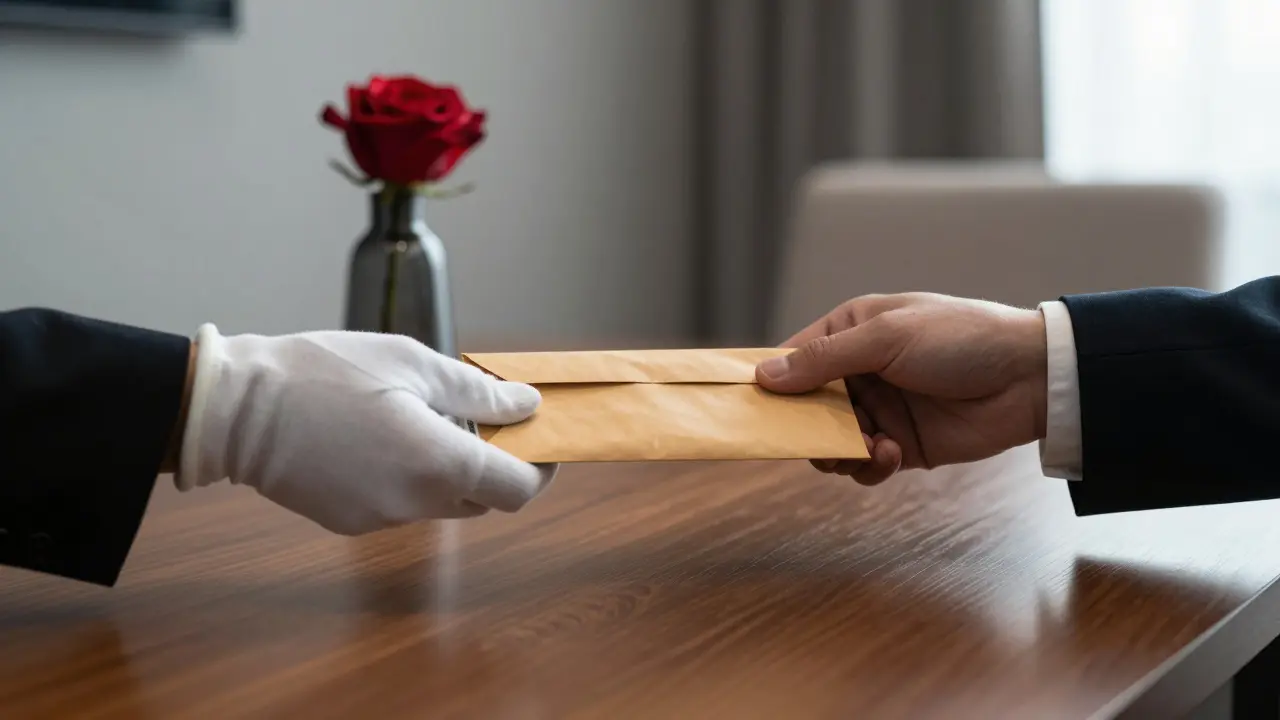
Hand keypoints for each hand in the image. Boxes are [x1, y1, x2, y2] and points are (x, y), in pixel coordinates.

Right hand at [176, 325, 556, 534]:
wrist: (234, 407)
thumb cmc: (322, 373)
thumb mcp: (411, 364)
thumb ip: (478, 391)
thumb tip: (528, 405)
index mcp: (438, 463)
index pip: (519, 490)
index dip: (540, 467)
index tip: (540, 438)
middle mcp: (414, 504)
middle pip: (483, 499)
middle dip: (494, 463)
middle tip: (482, 415)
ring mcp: (379, 520)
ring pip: (442, 503)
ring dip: (449, 469)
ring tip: (420, 416)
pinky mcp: (349, 523)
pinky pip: (401, 505)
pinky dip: (409, 477)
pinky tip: (380, 436)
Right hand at [756, 293, 1047, 484]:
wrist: (1031, 380)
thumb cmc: (961, 339)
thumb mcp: (886, 338)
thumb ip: (824, 360)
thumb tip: (764, 376)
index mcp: (850, 332)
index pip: (792, 359)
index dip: (768, 383)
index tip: (745, 408)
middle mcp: (859, 371)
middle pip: (804, 408)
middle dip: (802, 427)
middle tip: (809, 438)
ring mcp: (879, 410)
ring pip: (828, 442)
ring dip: (837, 450)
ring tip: (863, 445)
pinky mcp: (900, 445)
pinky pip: (863, 464)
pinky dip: (867, 465)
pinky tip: (890, 454)